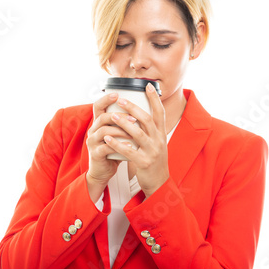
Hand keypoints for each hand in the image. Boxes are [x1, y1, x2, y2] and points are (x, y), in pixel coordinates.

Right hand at [85, 92, 136, 201]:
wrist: (104, 171)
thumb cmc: (114, 151)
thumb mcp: (117, 135)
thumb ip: (123, 123)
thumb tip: (141, 109)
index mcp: (98, 124)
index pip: (98, 106)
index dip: (106, 99)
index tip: (118, 94)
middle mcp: (93, 131)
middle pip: (103, 117)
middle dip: (119, 116)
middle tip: (133, 118)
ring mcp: (93, 142)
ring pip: (104, 131)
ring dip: (121, 130)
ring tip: (134, 132)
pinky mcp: (95, 154)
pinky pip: (106, 147)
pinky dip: (119, 145)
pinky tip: (129, 144)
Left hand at [103, 83, 168, 197]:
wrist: (159, 182)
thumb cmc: (153, 160)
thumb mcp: (156, 143)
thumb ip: (150, 130)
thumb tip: (139, 114)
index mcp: (161, 134)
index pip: (159, 112)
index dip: (154, 98)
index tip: (146, 85)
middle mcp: (159, 140)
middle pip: (147, 119)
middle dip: (133, 108)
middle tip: (120, 100)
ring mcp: (152, 151)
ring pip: (138, 133)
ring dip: (124, 123)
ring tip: (112, 116)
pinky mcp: (144, 162)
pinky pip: (129, 151)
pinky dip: (118, 144)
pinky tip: (108, 138)